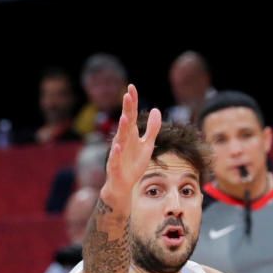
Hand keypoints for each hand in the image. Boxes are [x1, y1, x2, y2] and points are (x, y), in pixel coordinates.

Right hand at [102, 85, 160, 201]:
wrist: (123, 184)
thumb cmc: (134, 163)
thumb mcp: (147, 145)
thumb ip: (152, 128)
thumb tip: (156, 110)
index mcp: (130, 134)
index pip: (131, 115)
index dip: (132, 102)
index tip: (131, 87)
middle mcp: (122, 141)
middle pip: (125, 123)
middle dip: (127, 110)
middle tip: (127, 95)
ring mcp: (118, 153)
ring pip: (120, 139)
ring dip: (122, 129)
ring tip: (125, 118)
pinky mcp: (116, 166)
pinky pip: (115, 158)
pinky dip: (116, 153)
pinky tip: (117, 146)